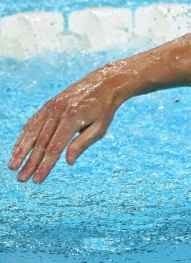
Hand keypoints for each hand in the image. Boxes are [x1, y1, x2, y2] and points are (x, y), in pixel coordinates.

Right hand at [8, 67, 125, 182]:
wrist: (104, 83)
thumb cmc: (104, 110)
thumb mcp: (100, 128)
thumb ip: (82, 143)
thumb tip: (68, 162)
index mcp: (73, 117)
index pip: (55, 147)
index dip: (45, 165)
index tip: (37, 179)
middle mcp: (58, 110)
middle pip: (41, 141)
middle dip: (30, 162)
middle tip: (22, 179)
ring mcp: (51, 106)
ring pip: (32, 131)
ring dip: (21, 150)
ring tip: (13, 166)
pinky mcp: (48, 105)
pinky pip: (33, 122)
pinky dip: (24, 137)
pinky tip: (18, 149)